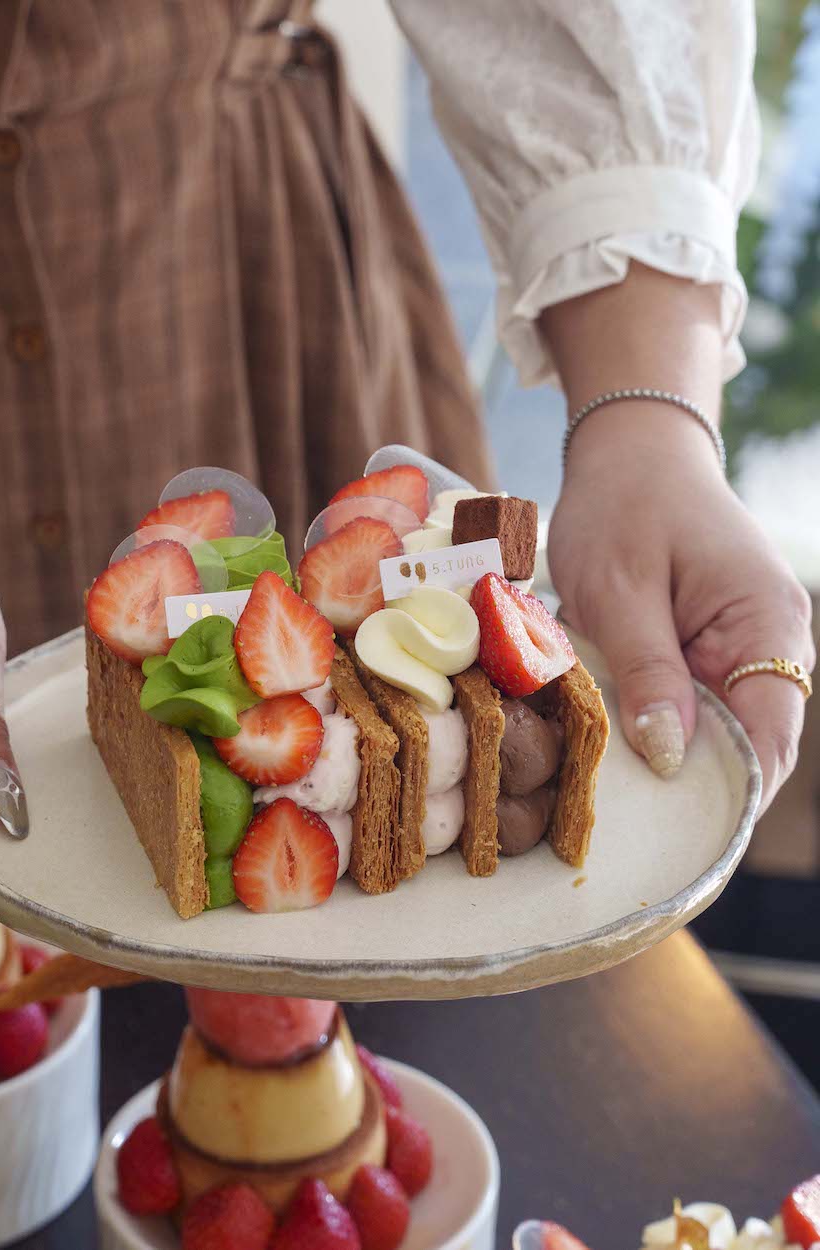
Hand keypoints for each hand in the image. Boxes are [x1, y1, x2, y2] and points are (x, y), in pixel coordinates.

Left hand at [549, 404, 814, 812]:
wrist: (629, 451)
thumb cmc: (625, 504)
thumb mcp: (621, 588)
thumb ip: (648, 671)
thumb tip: (671, 758)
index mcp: (768, 623)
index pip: (770, 737)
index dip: (729, 795)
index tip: (677, 841)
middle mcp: (770, 643)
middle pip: (747, 745)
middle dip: (693, 788)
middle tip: (629, 830)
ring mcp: (741, 647)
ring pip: (718, 732)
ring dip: (670, 759)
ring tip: (614, 794)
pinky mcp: (707, 648)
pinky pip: (694, 705)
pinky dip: (657, 726)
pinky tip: (613, 746)